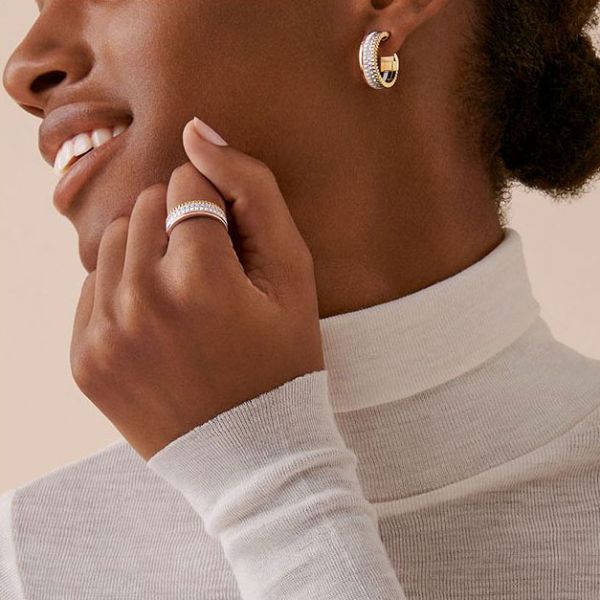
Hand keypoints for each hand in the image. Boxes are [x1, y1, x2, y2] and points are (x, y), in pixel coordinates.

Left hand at [69, 117, 324, 460]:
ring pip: (112, 243)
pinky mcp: (83, 359)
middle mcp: (140, 303)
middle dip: (177, 225)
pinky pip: (92, 289)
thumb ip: (252, 191)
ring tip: (184, 297)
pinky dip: (123, 292)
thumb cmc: (282, 361)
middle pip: (141, 207)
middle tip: (209, 273)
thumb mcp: (293, 276)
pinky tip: (159, 324)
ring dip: (147, 254)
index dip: (216, 209)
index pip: (186, 186)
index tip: (231, 248)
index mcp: (199, 279)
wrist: (251, 455)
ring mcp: (103, 334)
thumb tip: (196, 132)